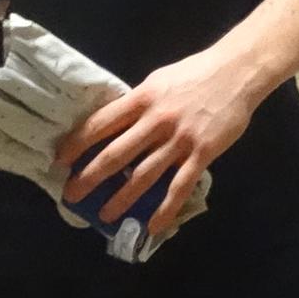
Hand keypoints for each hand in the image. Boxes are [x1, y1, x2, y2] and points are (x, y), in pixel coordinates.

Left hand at [58, 44, 258, 237]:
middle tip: (71, 195)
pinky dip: (165, 209)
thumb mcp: (157, 81)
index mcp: (141, 99)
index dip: (77, 144)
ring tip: (105, 215)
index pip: (100, 124)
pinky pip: (179, 187)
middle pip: (115, 154)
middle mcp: (155, 121)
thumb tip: (114, 124)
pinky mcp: (202, 154)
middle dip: (89, 177)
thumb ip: (137, 104)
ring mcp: (179, 140)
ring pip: (143, 175)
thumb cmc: (195, 73)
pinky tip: (152, 225)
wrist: (237, 72)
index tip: (61, 161)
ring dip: (121, 199)